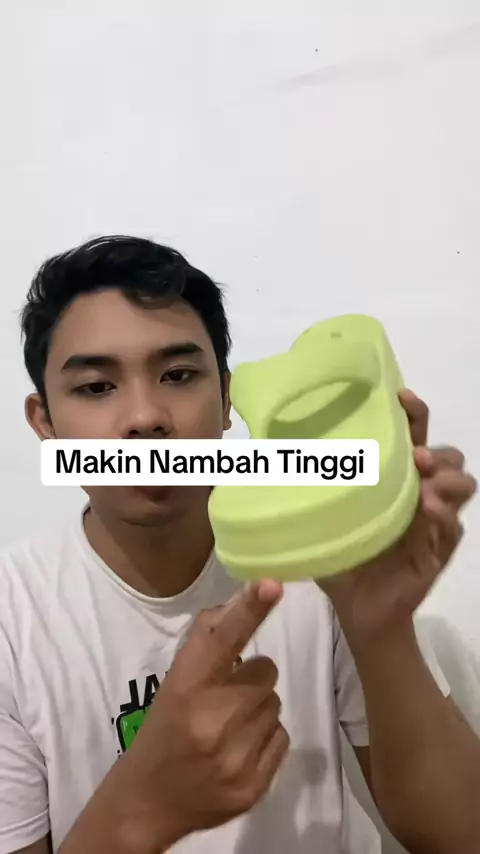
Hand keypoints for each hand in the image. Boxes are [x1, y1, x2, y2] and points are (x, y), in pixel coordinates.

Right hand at [118, 580, 287, 847]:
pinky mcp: (253, 786)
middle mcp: (211, 720)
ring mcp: (235, 757)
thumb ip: (208, 643)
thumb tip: (245, 600)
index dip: (249, 609)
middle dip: (251, 679)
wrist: (148, 801)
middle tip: (226, 696)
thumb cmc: (164, 728)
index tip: (271, 584)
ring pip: (275, 705)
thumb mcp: (174, 681)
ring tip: (230, 725)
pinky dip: (266, 738)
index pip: (222, 639)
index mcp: (185, 688)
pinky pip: (282, 737)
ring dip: (258, 708)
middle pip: (266, 672)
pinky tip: (239, 749)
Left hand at [318, 390, 476, 643]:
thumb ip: (301, 490)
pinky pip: (453, 529)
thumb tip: (257, 457)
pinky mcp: (437, 552)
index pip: (413, 436)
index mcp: (392, 480)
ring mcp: (433, 523)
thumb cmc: (340, 557)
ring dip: (447, 478)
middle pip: (448, 456)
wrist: (356, 609)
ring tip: (425, 483)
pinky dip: (444, 516)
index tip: (400, 397)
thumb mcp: (319, 519)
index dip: (413, 413)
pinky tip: (428, 510)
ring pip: (462, 486)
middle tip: (416, 455)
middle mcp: (419, 494)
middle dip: (436, 448)